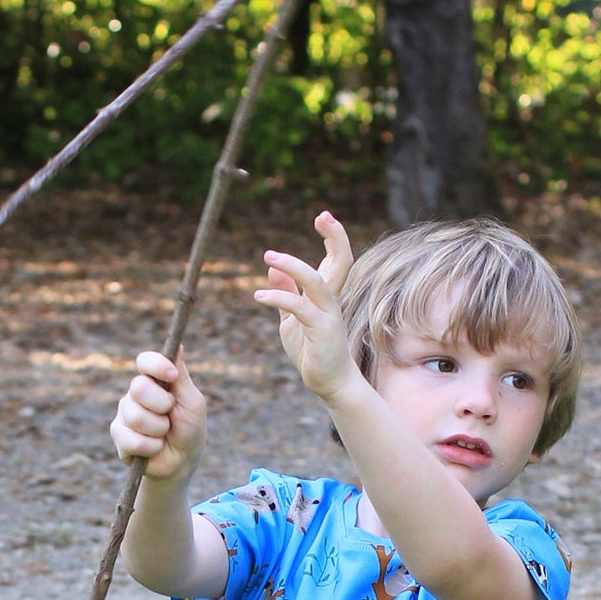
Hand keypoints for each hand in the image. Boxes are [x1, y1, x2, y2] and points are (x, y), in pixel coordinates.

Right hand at [110, 350, 206, 482]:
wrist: (181, 463)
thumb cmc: (190, 430)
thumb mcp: (192, 403)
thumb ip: (181, 377)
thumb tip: (178, 346)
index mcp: (155, 381)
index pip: (145, 361)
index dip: (156, 365)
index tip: (172, 376)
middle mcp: (136, 393)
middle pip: (139, 387)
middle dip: (162, 405)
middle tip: (170, 416)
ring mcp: (125, 413)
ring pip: (137, 416)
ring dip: (159, 430)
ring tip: (164, 435)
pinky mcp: (119, 435)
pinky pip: (132, 438)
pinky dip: (151, 447)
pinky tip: (154, 448)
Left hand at [254, 210, 358, 402]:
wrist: (330, 384)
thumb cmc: (313, 352)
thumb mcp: (293, 320)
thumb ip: (286, 293)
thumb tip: (274, 270)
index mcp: (327, 296)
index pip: (336, 259)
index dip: (333, 237)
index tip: (323, 217)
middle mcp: (332, 301)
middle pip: (341, 262)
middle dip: (335, 237)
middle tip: (322, 215)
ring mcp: (329, 315)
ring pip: (317, 281)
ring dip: (294, 265)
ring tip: (269, 256)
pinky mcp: (321, 331)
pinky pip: (300, 307)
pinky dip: (279, 298)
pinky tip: (259, 296)